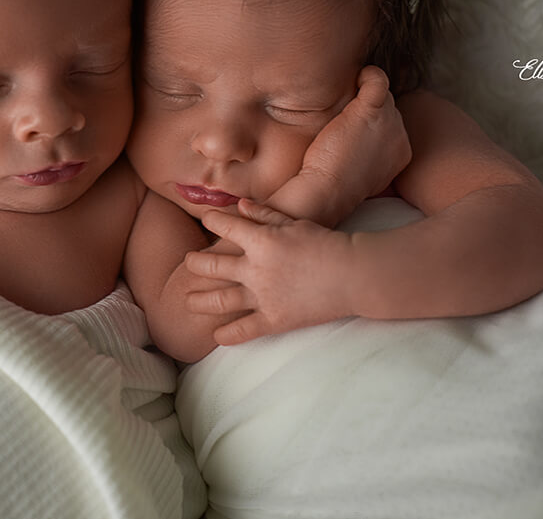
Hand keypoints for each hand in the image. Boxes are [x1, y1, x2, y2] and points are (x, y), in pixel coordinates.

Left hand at [184, 199, 354, 344]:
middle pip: (211, 265)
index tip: (207, 221)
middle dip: (195, 263)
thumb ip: (265, 214)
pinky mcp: (274, 320)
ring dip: (199, 300)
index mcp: (261, 240)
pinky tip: (216, 336)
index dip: (212, 221)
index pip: (224, 227)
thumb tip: (240, 205)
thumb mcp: (295, 222)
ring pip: (219, 300)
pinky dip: (226, 335)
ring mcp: (262, 296)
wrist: (353, 275)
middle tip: (188, 263)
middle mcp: (255, 269)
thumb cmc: (326, 243)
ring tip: (188, 300)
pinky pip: (243, 331)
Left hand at [302, 66, 410, 203]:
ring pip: (382, 95)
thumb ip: (370, 152)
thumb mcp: (362, 170)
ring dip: (364, 94)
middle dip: (368, 109)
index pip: (391, 123)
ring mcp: (389, 122)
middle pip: (388, 108)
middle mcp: (400, 136)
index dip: (372, 121)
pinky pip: (378, 81)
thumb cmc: (335, 184)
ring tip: (345, 100)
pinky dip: (369, 75)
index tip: (353, 126)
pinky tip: (357, 77)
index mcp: (401, 152)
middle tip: (345, 116)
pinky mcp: (371, 111)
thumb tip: (360, 140)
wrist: (328, 192)